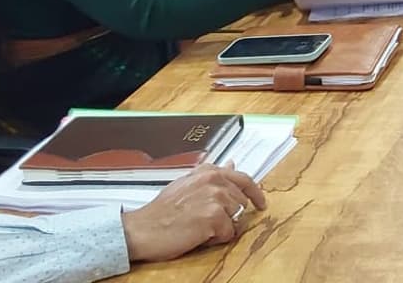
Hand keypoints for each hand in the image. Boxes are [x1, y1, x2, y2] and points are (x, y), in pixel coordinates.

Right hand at [121, 163, 265, 262]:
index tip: (261, 202)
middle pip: (241, 202)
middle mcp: (214, 180)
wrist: (142, 229)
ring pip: (237, 218)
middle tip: (207, 222)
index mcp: (208, 172)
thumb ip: (211, 175)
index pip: (243, 178)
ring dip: (222, 227)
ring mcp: (216, 198)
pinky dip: (216, 239)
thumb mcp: (186, 184)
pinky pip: (229, 233)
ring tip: (199, 227)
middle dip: (230, 215)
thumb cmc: (161, 211)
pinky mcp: (215, 217)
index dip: (255, 192)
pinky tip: (198, 236)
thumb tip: (232, 163)